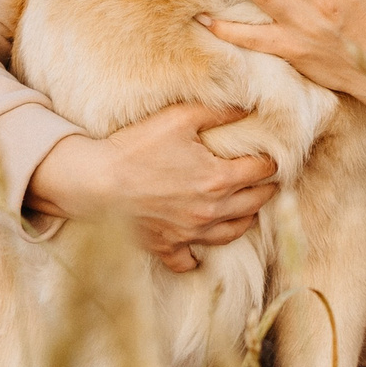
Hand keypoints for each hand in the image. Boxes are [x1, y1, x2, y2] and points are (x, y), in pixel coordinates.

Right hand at [26, 102, 279, 272]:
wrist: (94, 182)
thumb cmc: (135, 148)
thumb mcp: (178, 118)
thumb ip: (218, 111)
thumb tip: (248, 106)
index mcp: (219, 180)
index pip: (262, 171)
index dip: (270, 160)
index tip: (271, 156)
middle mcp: (210, 211)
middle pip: (255, 203)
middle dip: (265, 189)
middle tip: (267, 180)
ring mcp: (189, 233)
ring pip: (233, 233)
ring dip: (245, 219)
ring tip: (247, 208)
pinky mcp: (167, 246)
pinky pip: (189, 260)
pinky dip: (197, 256)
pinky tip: (200, 249)